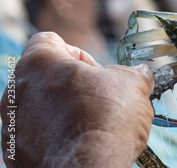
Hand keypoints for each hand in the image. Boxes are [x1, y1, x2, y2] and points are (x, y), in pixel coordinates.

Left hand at [1, 32, 153, 166]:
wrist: (92, 167)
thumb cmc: (108, 118)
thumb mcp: (133, 83)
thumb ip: (133, 73)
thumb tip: (142, 74)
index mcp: (39, 63)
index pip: (48, 41)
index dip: (77, 52)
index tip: (95, 71)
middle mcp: (17, 92)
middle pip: (44, 77)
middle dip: (72, 85)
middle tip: (99, 98)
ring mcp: (12, 126)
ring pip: (39, 108)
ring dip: (63, 111)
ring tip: (92, 125)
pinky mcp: (16, 154)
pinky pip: (36, 137)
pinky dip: (56, 137)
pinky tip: (80, 143)